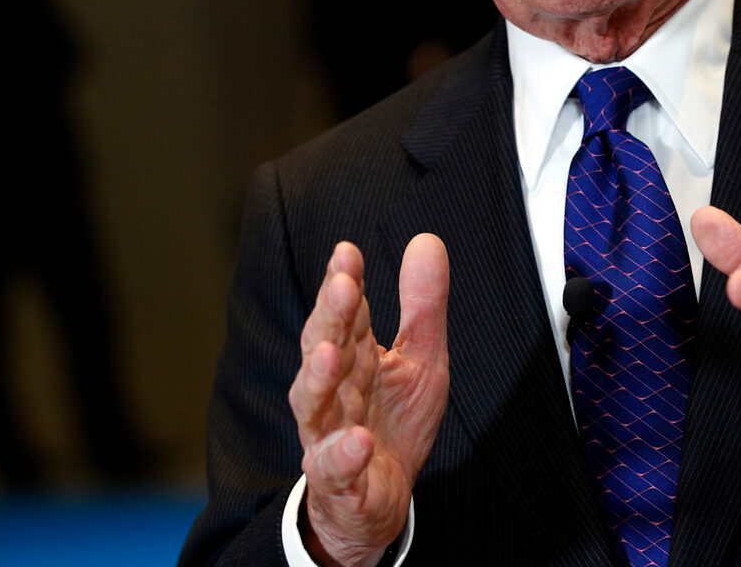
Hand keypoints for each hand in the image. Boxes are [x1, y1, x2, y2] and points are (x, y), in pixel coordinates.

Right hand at [289, 234, 450, 566]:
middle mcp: (332, 390)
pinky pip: (334, 465)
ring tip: (332, 353)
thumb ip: (422, 305)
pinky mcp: (339, 478)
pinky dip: (343, 453)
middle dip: (330, 317)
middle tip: (342, 286)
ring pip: (314, 402)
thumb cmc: (393, 423)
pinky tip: (358, 439)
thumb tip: (427, 240)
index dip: (344, 282)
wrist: (380, 499)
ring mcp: (328, 433)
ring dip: (320, 378)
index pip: (343, 313)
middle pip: (323, 347)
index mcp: (353, 356)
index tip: (347, 252)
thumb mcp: (422, 358)